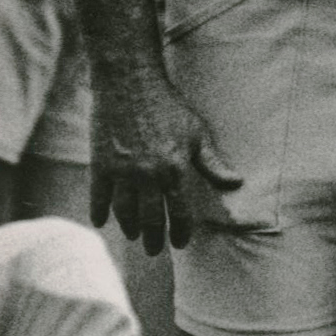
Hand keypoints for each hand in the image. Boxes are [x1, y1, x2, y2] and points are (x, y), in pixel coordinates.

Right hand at [88, 72, 242, 253]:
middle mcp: (148, 176)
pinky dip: (99, 212)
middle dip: (154, 238)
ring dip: (130, 228)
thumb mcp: (197, 133)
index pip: (179, 212)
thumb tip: (236, 183)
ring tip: (134, 236)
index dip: (180, 231)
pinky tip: (101, 222)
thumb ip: (212, 163)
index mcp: (174, 171)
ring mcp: (122, 172)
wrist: (129, 85)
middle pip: (150, 218)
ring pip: (124, 211)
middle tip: (155, 251)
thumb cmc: (168, 107)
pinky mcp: (99, 164)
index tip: (180, 243)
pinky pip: (98, 196)